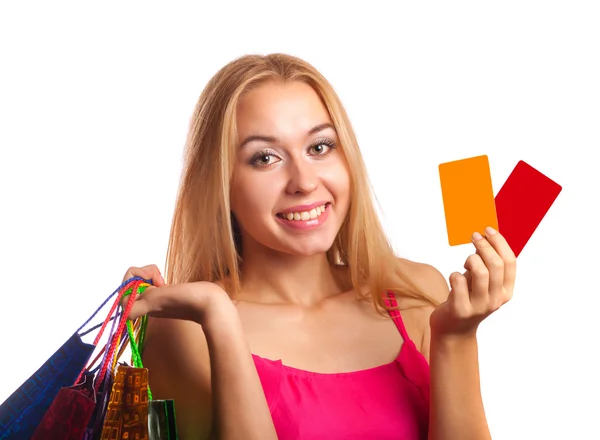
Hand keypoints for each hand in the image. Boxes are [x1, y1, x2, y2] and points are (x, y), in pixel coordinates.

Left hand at [120, 265, 234, 324]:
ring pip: (142, 281)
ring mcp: (157, 299)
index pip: (124, 288)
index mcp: (143, 305)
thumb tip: (123, 313)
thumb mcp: (158, 301)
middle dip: (143, 274)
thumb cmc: (189, 301)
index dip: (134, 278)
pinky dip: (157, 277)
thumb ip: (138, 306)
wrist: (213, 305)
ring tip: (163, 280)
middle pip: (131, 282)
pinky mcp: (167, 295)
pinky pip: (152, 283)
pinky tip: (167, 282)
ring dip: (150, 274)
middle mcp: (147, 303)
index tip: (152, 282)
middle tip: (159, 280)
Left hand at [429, 227, 516, 336]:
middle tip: (474, 236)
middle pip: (495, 265)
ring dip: (471, 260)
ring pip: (481, 272)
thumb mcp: (481, 283)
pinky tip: (454, 278)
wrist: (454, 329)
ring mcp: (479, 306)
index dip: (500, 242)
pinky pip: (458, 281)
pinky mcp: (461, 309)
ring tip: (465, 263)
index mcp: (506, 291)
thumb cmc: (467, 299)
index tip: (488, 230)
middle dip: (484, 246)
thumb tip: (483, 238)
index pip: (510, 262)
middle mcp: (496, 300)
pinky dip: (454, 274)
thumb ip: (485, 265)